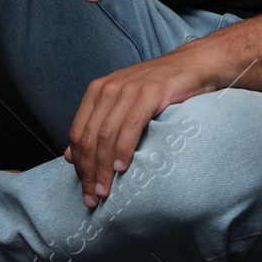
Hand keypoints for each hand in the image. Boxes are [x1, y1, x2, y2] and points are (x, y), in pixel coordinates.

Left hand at [62, 49, 213, 207]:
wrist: (192, 65)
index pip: (77, 133)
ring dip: (104, 166)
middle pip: (89, 137)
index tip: (85, 188)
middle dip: (89, 171)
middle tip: (93, 196)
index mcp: (97, 91)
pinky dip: (124, 148)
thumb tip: (69, 156)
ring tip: (106, 189)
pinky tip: (123, 166)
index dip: (79, 165)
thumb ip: (97, 127)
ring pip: (106, 134)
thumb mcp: (122, 104)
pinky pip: (131, 125)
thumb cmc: (157, 89)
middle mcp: (108, 88)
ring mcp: (129, 89)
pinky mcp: (151, 92)